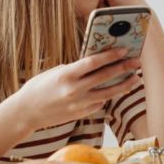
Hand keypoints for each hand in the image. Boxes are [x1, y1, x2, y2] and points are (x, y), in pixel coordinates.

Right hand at [11, 48, 141, 130]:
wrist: (27, 112)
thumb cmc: (39, 87)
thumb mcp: (56, 72)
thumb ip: (75, 69)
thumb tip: (96, 64)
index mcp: (67, 75)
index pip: (94, 62)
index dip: (111, 55)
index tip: (124, 50)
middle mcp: (75, 90)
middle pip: (105, 77)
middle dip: (123, 68)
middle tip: (136, 62)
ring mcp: (79, 103)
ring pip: (108, 93)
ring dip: (124, 85)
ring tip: (135, 78)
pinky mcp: (81, 113)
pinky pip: (99, 104)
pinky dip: (107, 96)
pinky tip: (115, 90)